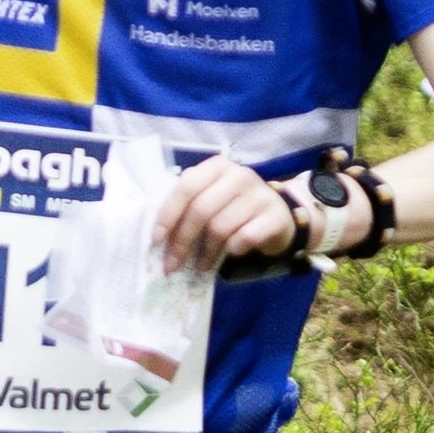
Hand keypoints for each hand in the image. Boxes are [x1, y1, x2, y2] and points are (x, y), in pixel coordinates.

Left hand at [149, 155, 302, 277]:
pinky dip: (232, 250)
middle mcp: (240, 175)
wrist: (277, 215)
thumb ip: (187, 205)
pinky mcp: (275, 216)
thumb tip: (158, 236)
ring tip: (201, 266)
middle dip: (182, 242)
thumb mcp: (210, 197)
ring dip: (206, 253)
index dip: (168, 215)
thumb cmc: (234, 208)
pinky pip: (244, 238)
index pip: (186, 187)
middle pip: (201, 210)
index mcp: (217, 166)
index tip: (156, 241)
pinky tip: (230, 254)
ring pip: (220, 228)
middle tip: (173, 265)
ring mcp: (260, 194)